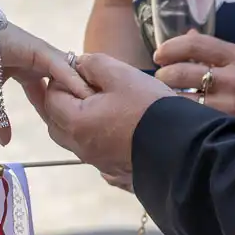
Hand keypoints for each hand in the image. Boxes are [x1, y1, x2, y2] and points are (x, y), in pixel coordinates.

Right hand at [0, 23, 93, 144]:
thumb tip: (5, 142)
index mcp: (24, 66)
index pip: (47, 88)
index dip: (56, 105)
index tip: (68, 123)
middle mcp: (35, 57)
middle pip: (63, 79)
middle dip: (77, 97)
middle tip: (96, 117)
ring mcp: (39, 51)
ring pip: (66, 72)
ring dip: (81, 89)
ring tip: (99, 108)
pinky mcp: (38, 48)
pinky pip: (60, 66)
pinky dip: (72, 80)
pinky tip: (85, 94)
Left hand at [25, 53, 173, 185]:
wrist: (182, 147)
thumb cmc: (149, 108)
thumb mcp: (121, 75)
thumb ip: (94, 64)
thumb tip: (80, 64)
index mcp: (76, 122)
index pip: (51, 98)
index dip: (61, 81)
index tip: (80, 71)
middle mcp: (81, 146)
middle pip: (57, 122)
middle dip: (64, 102)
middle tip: (85, 87)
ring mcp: (97, 162)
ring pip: (74, 139)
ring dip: (80, 120)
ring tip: (103, 104)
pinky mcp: (113, 170)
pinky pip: (94, 153)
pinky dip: (95, 138)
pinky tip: (113, 128)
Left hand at [154, 32, 234, 138]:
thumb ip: (218, 52)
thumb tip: (189, 36)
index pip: (195, 44)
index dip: (170, 47)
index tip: (159, 54)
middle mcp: (234, 77)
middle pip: (181, 71)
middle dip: (163, 75)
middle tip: (162, 79)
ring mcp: (231, 103)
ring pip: (182, 99)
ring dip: (168, 97)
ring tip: (167, 97)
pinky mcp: (229, 126)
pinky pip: (194, 118)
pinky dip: (182, 115)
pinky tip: (180, 115)